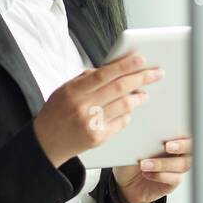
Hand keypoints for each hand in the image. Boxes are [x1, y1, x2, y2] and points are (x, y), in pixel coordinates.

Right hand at [32, 51, 164, 166]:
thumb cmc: (57, 112)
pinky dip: (127, 114)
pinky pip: (121, 122)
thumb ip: (87, 78)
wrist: (45, 143)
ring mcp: (91, 123)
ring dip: (138, 98)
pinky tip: (128, 110)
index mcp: (73, 91)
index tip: (141, 59)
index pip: (104, 74)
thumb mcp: (65, 89)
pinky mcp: (98, 138)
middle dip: (142, 78)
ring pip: (124, 106)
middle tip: (157, 73)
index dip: (125, 66)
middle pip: (119, 88)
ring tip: (144, 93)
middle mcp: (83, 107)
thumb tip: (114, 68)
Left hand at [113, 136, 192, 202]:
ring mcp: (177, 167)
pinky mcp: (174, 181)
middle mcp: (178, 151)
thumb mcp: (134, 145)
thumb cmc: (132, 159)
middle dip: (181, 145)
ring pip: (183, 164)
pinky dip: (160, 175)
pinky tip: (146, 173)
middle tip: (167, 146)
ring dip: (163, 163)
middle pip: (191, 146)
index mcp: (172, 136)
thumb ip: (144, 136)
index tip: (175, 126)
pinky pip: (175, 178)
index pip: (186, 129)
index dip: (184, 128)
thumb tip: (144, 128)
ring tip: (144, 164)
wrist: (126, 182)